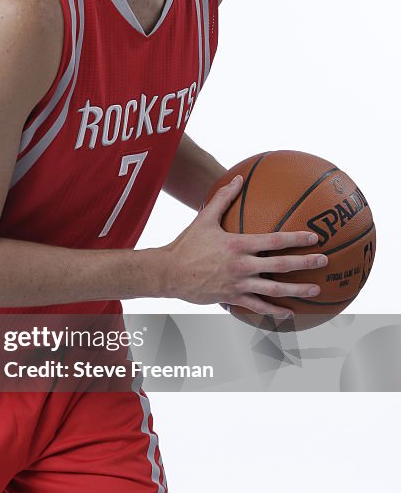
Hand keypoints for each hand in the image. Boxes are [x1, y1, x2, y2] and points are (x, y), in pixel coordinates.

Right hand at [156, 175, 327, 318]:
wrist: (168, 273)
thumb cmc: (186, 244)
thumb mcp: (204, 218)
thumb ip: (223, 198)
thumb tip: (239, 178)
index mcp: (238, 244)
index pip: (274, 241)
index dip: (296, 239)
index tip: (314, 238)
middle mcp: (242, 265)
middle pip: (280, 266)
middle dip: (305, 264)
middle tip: (324, 261)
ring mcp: (238, 284)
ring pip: (273, 290)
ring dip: (296, 291)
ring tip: (315, 290)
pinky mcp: (232, 298)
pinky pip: (257, 307)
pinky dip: (274, 311)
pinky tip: (289, 314)